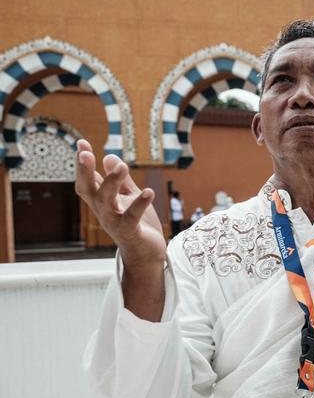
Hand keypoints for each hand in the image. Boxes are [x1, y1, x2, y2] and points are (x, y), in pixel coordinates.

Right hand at [74, 140, 165, 264]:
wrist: (146, 254)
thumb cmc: (137, 225)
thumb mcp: (129, 197)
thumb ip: (121, 180)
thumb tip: (110, 157)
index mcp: (102, 202)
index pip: (88, 180)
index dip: (83, 164)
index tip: (81, 143)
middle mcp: (103, 211)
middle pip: (89, 190)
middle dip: (85, 171)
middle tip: (86, 153)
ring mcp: (115, 222)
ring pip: (106, 201)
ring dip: (112, 183)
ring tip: (123, 166)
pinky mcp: (130, 231)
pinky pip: (132, 217)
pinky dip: (139, 204)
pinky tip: (148, 191)